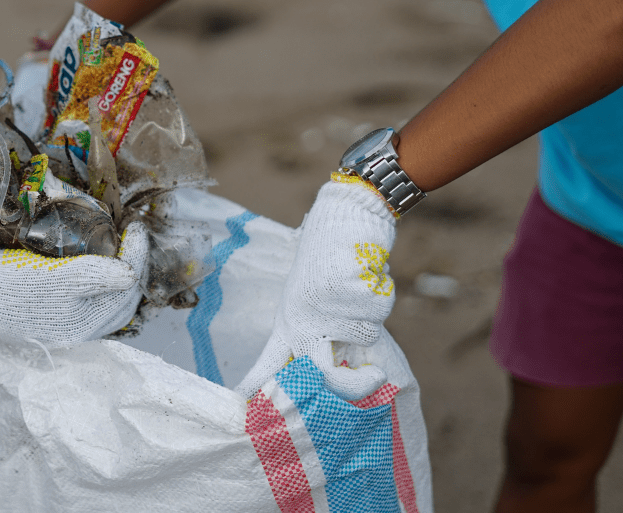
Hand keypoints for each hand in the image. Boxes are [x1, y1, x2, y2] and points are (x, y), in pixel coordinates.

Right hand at [0, 222, 149, 344]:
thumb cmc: (5, 286)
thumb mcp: (53, 277)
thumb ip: (95, 276)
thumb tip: (132, 273)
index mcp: (85, 325)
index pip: (128, 287)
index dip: (137, 254)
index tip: (136, 225)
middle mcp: (80, 329)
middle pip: (123, 297)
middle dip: (133, 264)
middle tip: (131, 233)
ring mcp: (65, 323)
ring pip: (107, 299)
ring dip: (118, 272)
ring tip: (117, 245)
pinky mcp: (50, 313)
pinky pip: (88, 298)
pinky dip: (98, 279)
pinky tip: (94, 262)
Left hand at [235, 177, 396, 400]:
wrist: (341, 219)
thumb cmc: (329, 264)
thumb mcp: (312, 302)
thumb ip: (320, 334)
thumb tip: (337, 372)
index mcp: (289, 322)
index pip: (270, 361)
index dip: (260, 385)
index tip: (242, 404)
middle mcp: (302, 319)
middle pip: (322, 372)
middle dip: (352, 385)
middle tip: (374, 378)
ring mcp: (325, 307)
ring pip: (365, 335)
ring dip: (370, 314)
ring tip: (356, 288)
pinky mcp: (348, 292)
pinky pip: (378, 311)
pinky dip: (379, 294)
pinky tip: (364, 275)